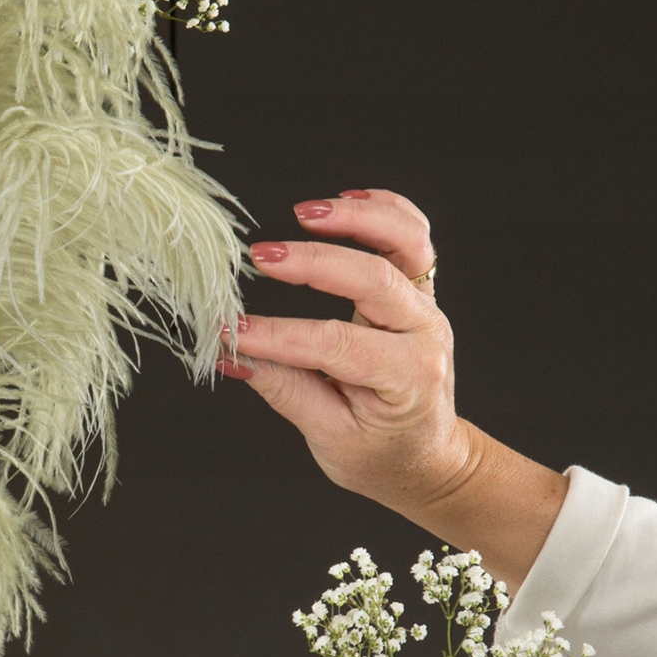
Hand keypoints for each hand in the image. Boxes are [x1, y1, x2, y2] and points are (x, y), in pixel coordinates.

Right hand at [218, 187, 464, 503]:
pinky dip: (385, 211)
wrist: (424, 456)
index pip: (335, 344)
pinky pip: (412, 237)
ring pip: (406, 243)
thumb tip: (233, 351)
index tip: (230, 329)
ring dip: (358, 220)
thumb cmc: (380, 454)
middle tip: (259, 257)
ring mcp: (426, 306)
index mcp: (407, 377)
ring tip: (306, 212)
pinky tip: (347, 199)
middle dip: (312, 263)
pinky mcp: (419, 291)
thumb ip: (284, 388)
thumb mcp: (330, 437)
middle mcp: (424, 333)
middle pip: (373, 279)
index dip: (277, 335)